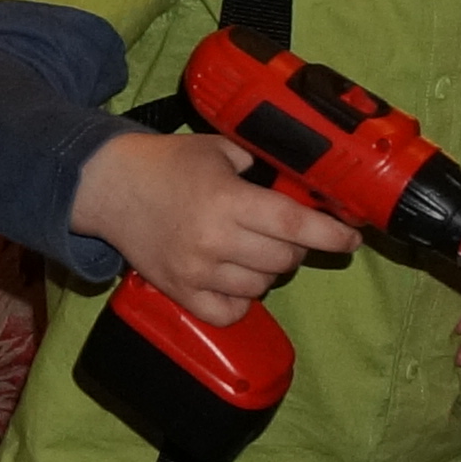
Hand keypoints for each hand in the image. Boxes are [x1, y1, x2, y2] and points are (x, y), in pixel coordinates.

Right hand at [70, 131, 356, 323]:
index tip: (351, 238)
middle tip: (283, 231)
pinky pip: (231, 312)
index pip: (293, 225)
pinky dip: (242, 299)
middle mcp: (214, 241)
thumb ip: (260, 165)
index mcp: (227, 200)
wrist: (109, 187)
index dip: (330, 234)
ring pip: (262, 286)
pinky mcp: (181, 292)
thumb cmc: (167, 164)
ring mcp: (197, 272)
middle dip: (295, 245)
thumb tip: (303, 184)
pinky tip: (235, 278)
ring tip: (252, 249)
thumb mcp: (218, 149)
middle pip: (284, 259)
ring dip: (268, 270)